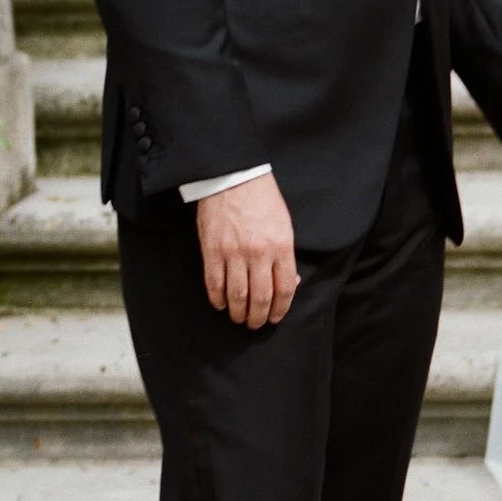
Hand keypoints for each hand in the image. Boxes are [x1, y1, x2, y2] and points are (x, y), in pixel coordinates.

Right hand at [196, 171, 298, 327]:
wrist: (234, 177)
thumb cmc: (263, 199)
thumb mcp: (285, 225)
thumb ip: (286, 255)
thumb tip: (289, 283)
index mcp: (281, 246)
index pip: (285, 289)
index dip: (281, 308)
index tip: (276, 317)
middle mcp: (258, 253)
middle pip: (261, 298)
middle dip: (259, 318)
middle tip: (256, 324)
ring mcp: (233, 253)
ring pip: (237, 297)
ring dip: (239, 313)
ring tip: (239, 318)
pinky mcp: (212, 251)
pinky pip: (214, 284)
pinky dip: (218, 300)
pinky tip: (221, 304)